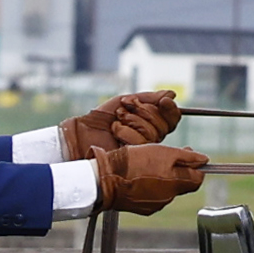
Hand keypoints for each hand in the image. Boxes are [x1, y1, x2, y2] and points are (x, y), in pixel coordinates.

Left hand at [62, 89, 182, 157]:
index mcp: (150, 124)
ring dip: (132, 121)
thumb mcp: (124, 102)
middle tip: (124, 109)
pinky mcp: (135, 158)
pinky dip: (125, 132)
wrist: (82, 132)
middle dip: (144, 112)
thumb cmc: (100, 119)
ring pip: (154, 133)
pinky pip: (142, 142)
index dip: (170, 109)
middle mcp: (150, 138)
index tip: (164, 101)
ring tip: (116, 122)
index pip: (172, 118)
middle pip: (164, 124)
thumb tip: (172, 94)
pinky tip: (114, 133)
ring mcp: (143, 150)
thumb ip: (148, 98)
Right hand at [94, 143, 211, 214]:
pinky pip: (153, 195)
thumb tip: (204, 160)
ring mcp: (155, 205)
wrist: (104, 179)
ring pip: (167, 189)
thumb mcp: (162, 153)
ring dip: (163, 178)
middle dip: (177, 170)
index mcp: (176, 184)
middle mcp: (168, 198)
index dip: (195, 167)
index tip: (188, 157)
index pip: (198, 179)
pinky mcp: (142, 208)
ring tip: (147, 165)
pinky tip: (139, 176)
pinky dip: (150, 186)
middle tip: (165, 156)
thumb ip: (186, 157)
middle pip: (182, 183)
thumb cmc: (133, 163)